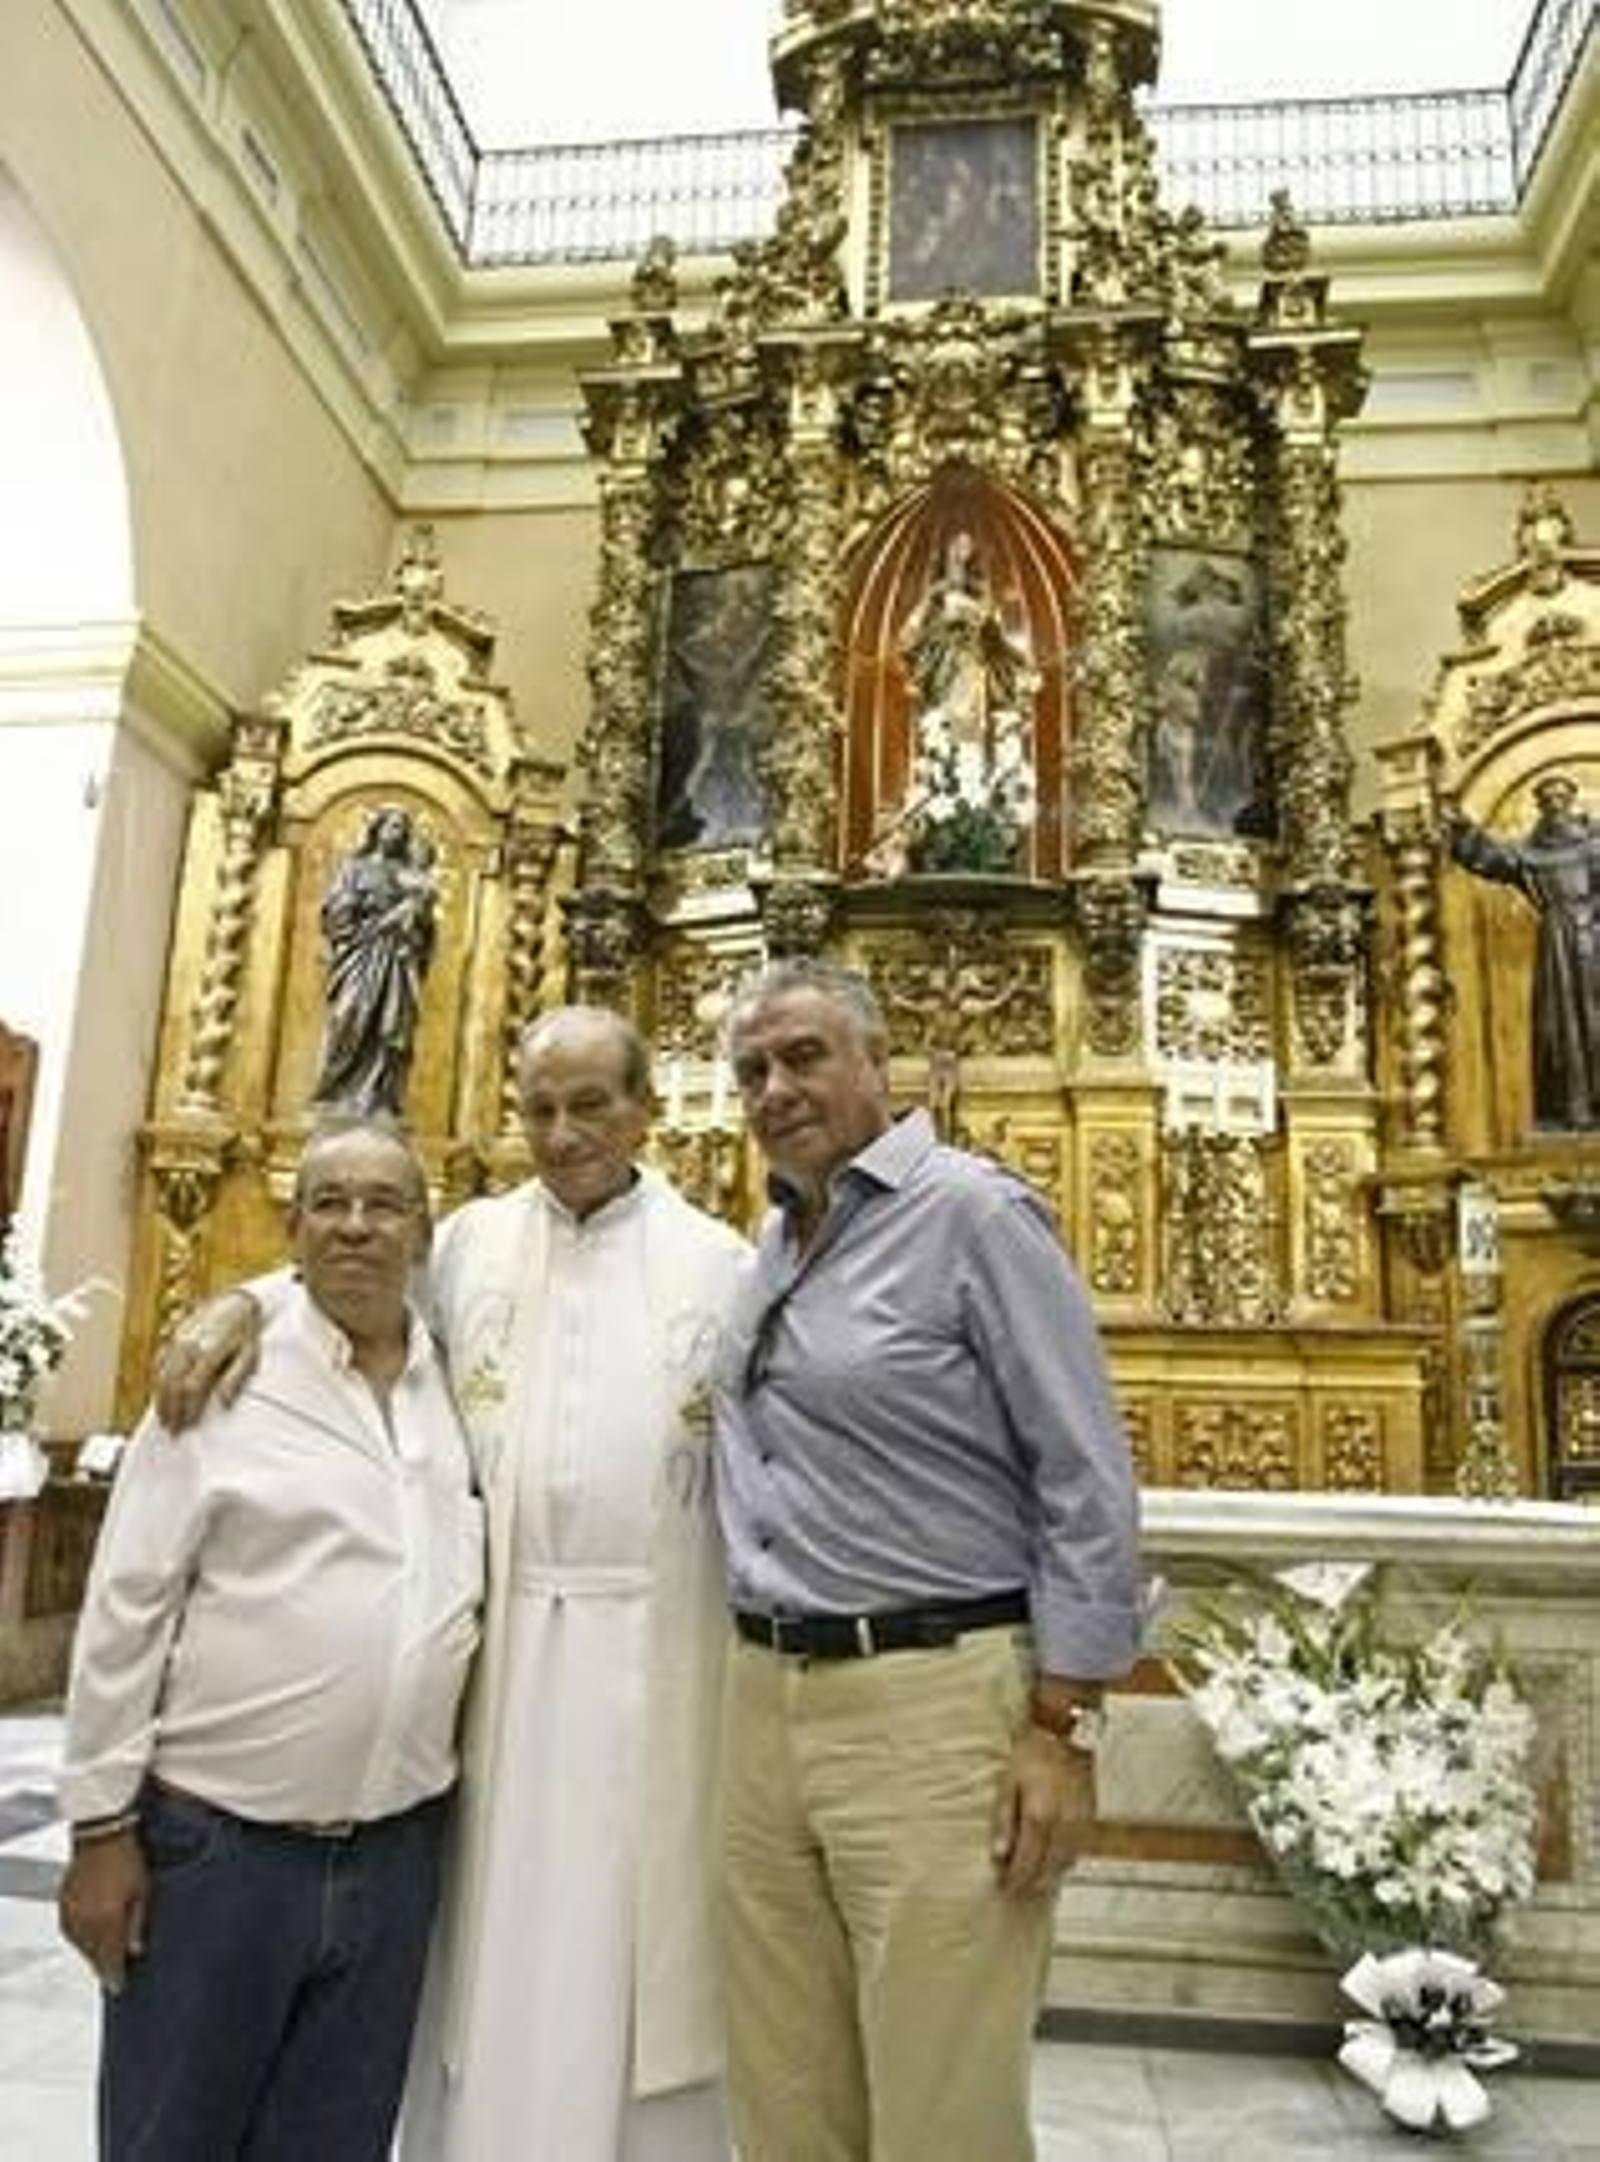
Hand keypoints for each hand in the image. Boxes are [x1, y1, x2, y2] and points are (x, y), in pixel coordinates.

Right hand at [59, 1831, 148, 1990]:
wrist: (102, 1834)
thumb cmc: (127, 1859)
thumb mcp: (143, 1892)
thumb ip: (137, 1924)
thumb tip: (135, 1951)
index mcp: (106, 1921)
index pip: (109, 1961)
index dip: (115, 1977)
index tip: (120, 1987)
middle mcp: (85, 1923)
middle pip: (93, 1957)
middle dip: (104, 1965)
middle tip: (115, 1973)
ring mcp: (71, 1914)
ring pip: (81, 1946)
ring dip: (93, 1952)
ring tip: (106, 1954)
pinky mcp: (64, 1905)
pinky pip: (72, 1932)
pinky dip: (82, 1938)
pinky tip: (93, 1935)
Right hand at [152, 1290, 262, 1429]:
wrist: (238, 1301)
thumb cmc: (246, 1331)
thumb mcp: (249, 1355)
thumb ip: (234, 1379)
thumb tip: (223, 1404)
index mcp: (208, 1352)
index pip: (191, 1389)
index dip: (187, 1410)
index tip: (188, 1426)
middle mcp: (189, 1345)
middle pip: (172, 1384)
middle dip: (171, 1410)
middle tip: (172, 1430)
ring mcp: (179, 1339)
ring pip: (162, 1374)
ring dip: (161, 1399)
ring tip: (164, 1418)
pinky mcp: (174, 1335)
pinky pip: (159, 1360)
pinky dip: (157, 1380)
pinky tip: (159, 1394)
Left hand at [990, 1727, 1096, 1897]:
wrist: (1064, 1736)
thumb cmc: (1032, 1756)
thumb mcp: (1007, 1783)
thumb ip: (1003, 1821)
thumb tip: (998, 1855)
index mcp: (1039, 1817)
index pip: (1027, 1863)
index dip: (1015, 1879)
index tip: (1003, 1887)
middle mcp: (1063, 1826)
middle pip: (1046, 1869)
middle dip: (1030, 1883)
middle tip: (1014, 1890)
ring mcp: (1080, 1825)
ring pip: (1063, 1865)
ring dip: (1046, 1876)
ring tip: (1030, 1881)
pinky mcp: (1089, 1821)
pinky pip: (1075, 1852)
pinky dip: (1062, 1863)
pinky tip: (1050, 1862)